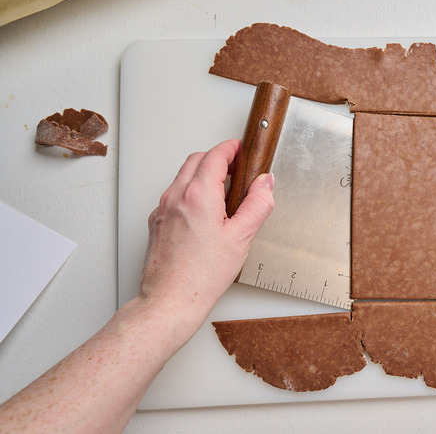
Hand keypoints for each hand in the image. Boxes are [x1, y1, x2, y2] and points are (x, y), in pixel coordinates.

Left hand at [139, 139, 273, 316]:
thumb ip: (258, 205)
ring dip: (203, 175)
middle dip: (217, 158)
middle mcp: (176, 196)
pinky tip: (205, 213)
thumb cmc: (202, 275)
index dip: (231, 148)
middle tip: (236, 168)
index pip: (215, 155)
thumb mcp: (242, 237)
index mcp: (198, 195)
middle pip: (196, 160)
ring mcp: (163, 209)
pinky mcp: (157, 222)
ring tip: (224, 193)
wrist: (170, 300)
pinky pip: (174, 196)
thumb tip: (265, 184)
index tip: (242, 149)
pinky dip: (190, 193)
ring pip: (183, 177)